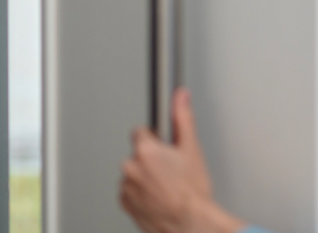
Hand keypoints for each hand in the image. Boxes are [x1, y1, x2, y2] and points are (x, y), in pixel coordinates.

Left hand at [120, 88, 246, 232]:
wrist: (188, 224)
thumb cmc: (191, 192)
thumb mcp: (192, 149)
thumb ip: (183, 118)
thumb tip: (180, 96)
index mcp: (145, 150)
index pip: (141, 131)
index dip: (157, 138)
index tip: (166, 146)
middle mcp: (130, 167)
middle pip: (138, 153)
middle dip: (152, 158)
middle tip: (172, 169)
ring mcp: (126, 187)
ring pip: (135, 173)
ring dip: (146, 176)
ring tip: (167, 186)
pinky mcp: (125, 204)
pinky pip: (131, 191)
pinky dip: (142, 192)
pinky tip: (159, 196)